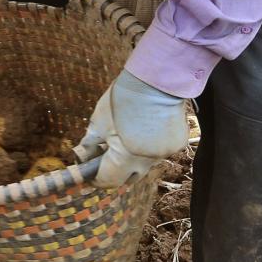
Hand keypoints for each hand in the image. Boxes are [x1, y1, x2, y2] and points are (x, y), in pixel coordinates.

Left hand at [77, 69, 190, 187]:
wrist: (155, 81)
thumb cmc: (122, 100)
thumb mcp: (98, 121)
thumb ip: (90, 144)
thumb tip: (83, 156)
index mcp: (125, 158)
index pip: (109, 181)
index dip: (97, 179)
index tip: (90, 173)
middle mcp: (147, 162)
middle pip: (129, 178)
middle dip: (115, 172)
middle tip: (105, 158)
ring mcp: (164, 154)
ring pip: (145, 164)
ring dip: (133, 158)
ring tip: (126, 138)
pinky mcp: (177, 144)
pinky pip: (159, 152)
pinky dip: (150, 146)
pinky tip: (145, 129)